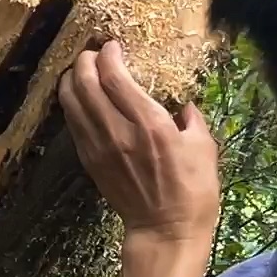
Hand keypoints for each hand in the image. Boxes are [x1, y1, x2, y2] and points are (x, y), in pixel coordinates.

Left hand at [59, 42, 219, 260]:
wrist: (164, 230)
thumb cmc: (192, 191)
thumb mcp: (205, 149)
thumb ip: (193, 120)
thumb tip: (185, 105)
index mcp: (150, 124)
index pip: (115, 77)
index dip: (109, 55)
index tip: (113, 46)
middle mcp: (118, 131)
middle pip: (86, 83)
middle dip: (85, 60)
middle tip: (93, 53)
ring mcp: (98, 146)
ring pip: (72, 101)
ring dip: (73, 79)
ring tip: (81, 69)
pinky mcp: (89, 160)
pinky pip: (73, 123)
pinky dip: (71, 103)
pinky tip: (78, 96)